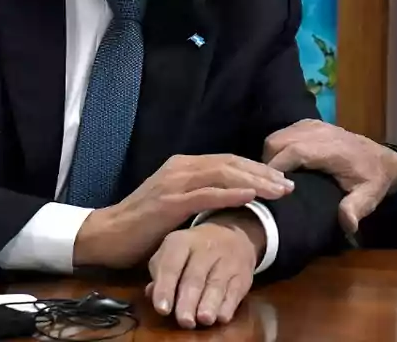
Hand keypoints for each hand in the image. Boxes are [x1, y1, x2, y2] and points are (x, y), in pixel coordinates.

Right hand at [73, 153, 292, 268]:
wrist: (107, 235)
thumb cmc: (144, 223)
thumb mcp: (178, 202)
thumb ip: (202, 193)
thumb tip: (236, 195)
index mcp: (185, 165)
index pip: (229, 160)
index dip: (257, 168)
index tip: (282, 179)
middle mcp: (181, 167)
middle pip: (231, 163)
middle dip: (263, 173)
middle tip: (289, 185)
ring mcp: (174, 183)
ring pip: (222, 175)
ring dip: (254, 182)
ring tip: (277, 190)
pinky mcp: (168, 203)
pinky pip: (204, 195)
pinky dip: (229, 194)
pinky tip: (249, 196)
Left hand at [146, 217, 260, 327]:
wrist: (231, 234)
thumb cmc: (193, 251)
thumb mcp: (173, 253)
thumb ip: (160, 274)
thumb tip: (151, 293)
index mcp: (182, 242)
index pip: (171, 265)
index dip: (165, 288)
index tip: (162, 309)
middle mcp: (206, 247)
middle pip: (195, 277)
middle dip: (188, 301)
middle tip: (184, 321)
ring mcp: (227, 259)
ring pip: (217, 283)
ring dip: (210, 303)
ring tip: (204, 319)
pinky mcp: (243, 273)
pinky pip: (236, 289)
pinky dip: (229, 304)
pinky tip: (221, 316)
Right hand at [263, 119, 396, 232]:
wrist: (383, 161)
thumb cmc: (374, 180)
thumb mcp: (369, 197)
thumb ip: (355, 208)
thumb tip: (347, 224)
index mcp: (333, 149)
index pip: (295, 151)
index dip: (277, 168)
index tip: (270, 190)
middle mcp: (320, 132)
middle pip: (278, 142)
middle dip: (267, 164)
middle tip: (268, 188)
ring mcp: (314, 125)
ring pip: (277, 136)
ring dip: (270, 157)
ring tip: (273, 180)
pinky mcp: (309, 124)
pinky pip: (283, 133)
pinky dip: (277, 149)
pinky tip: (282, 167)